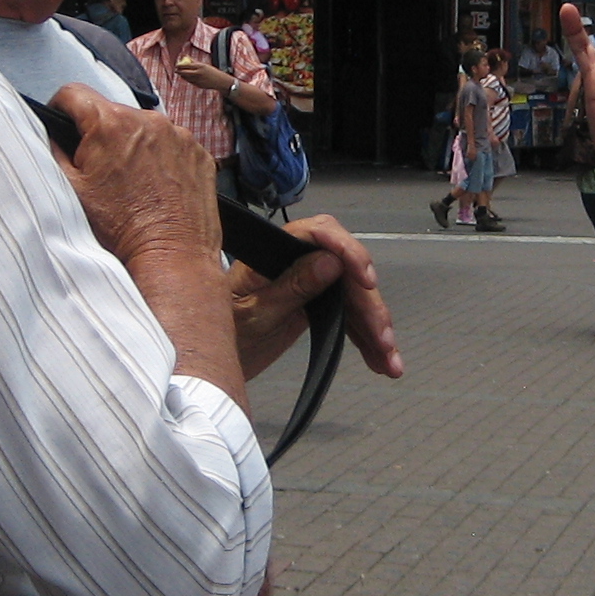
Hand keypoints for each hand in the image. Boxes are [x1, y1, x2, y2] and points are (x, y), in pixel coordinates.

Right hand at [48, 82, 220, 264]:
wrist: (171, 255)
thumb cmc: (121, 229)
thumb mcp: (72, 191)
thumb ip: (54, 152)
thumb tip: (51, 133)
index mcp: (110, 124)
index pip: (74, 93)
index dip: (61, 108)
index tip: (64, 124)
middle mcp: (148, 120)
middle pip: (112, 114)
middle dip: (102, 136)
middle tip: (102, 172)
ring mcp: (179, 135)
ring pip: (144, 129)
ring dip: (134, 146)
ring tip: (133, 183)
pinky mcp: (198, 152)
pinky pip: (172, 144)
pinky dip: (162, 159)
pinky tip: (157, 186)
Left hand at [173, 56, 232, 93]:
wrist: (219, 81)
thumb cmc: (211, 71)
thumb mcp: (204, 65)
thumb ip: (194, 61)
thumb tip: (186, 56)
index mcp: (200, 66)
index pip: (187, 65)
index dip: (180, 65)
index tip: (176, 65)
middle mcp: (199, 73)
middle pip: (185, 72)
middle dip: (179, 71)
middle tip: (176, 70)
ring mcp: (198, 80)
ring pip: (187, 78)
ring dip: (183, 76)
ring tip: (181, 74)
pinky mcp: (199, 85)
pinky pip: (191, 82)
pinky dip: (188, 79)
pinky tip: (187, 78)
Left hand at [228, 213, 403, 381]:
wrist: (205, 360)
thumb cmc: (218, 333)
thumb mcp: (253, 315)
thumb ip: (291, 288)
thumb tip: (329, 262)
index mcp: (274, 252)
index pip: (319, 235)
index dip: (349, 252)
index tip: (366, 279)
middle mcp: (295, 262)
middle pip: (346, 270)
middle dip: (369, 304)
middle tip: (383, 335)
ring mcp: (309, 283)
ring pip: (354, 297)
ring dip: (375, 328)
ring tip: (389, 360)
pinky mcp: (317, 306)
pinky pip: (348, 317)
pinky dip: (365, 339)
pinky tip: (381, 360)